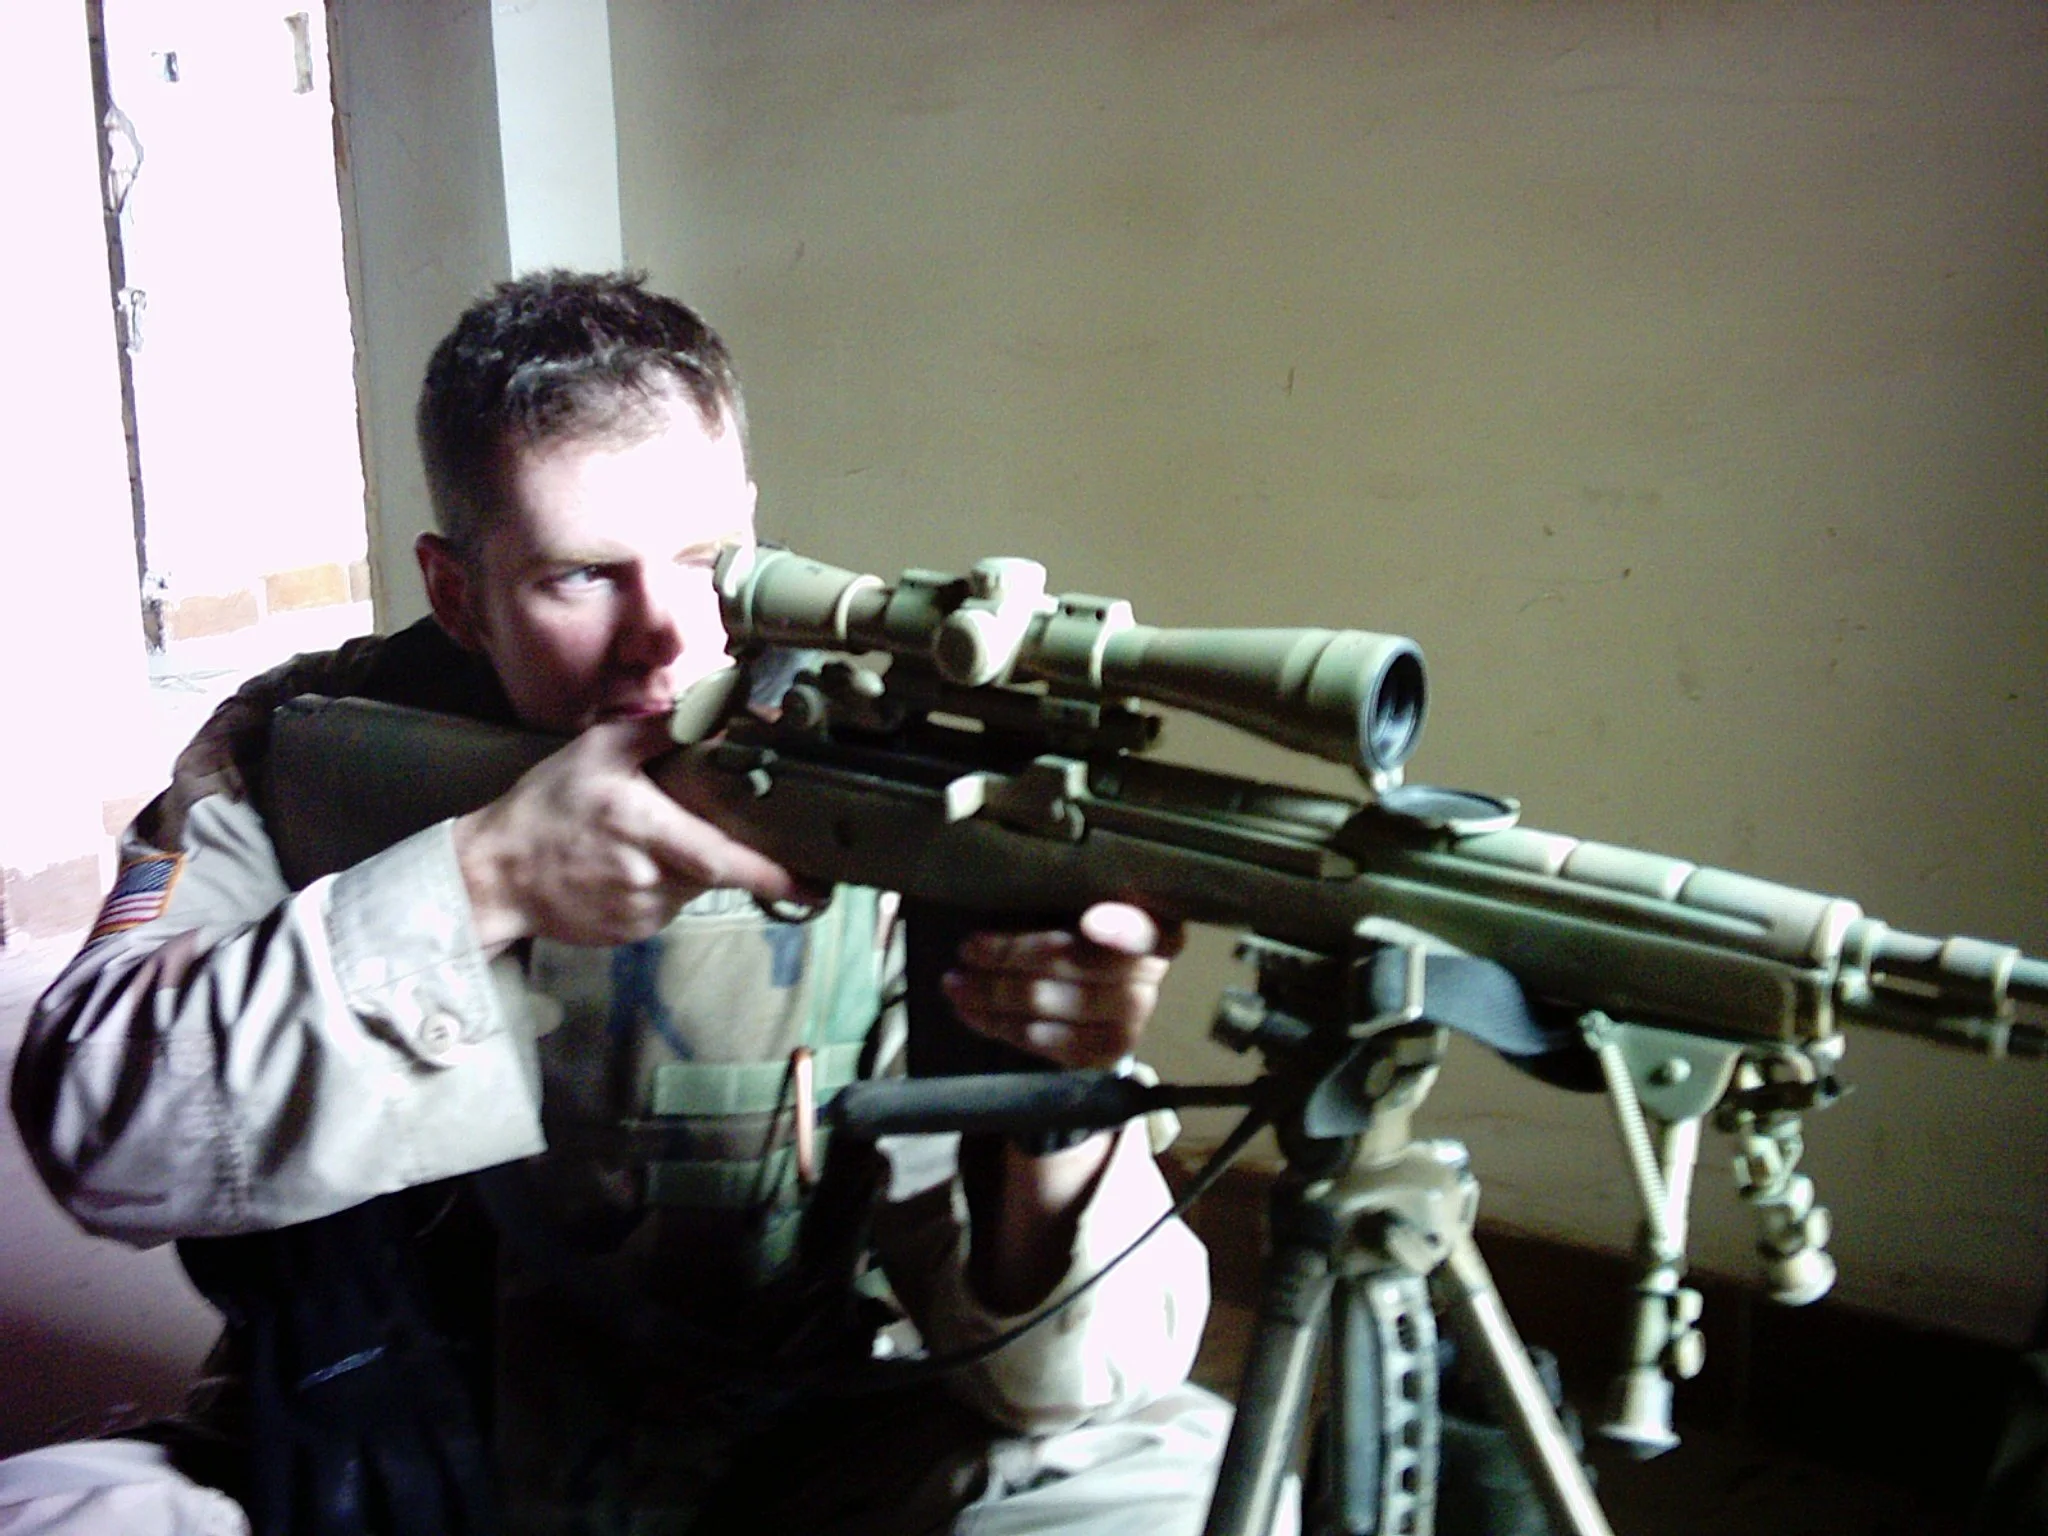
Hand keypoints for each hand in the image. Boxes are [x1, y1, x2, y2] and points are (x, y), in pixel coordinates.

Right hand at [453, 716, 799, 948]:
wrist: (494, 874)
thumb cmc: (546, 807)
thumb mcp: (597, 751)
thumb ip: (662, 730)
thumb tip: (719, 708)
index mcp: (640, 828)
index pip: (718, 857)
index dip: (768, 874)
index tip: (810, 883)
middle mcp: (645, 876)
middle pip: (715, 870)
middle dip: (732, 854)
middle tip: (732, 836)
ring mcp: (640, 911)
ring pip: (694, 886)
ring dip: (692, 863)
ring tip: (650, 838)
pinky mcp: (632, 932)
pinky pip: (669, 904)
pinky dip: (667, 883)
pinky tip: (632, 865)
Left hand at [942, 902, 1183, 1069]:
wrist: (1100, 985)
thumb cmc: (1073, 922)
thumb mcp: (1073, 898)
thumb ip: (1059, 892)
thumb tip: (1007, 878)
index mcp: (1151, 921)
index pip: (1144, 928)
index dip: (1122, 928)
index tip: (1091, 923)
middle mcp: (1150, 972)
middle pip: (1078, 965)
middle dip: (1013, 957)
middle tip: (966, 950)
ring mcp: (1133, 1017)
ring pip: (1055, 1006)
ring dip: (995, 996)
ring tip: (954, 984)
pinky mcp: (1108, 1052)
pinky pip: (1051, 1045)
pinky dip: (1005, 1028)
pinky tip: (973, 1014)